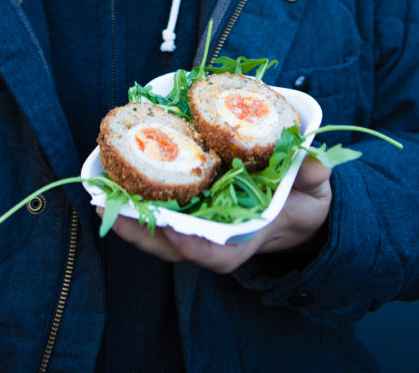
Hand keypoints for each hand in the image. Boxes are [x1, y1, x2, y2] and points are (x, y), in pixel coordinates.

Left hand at [99, 155, 331, 273]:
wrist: (295, 206)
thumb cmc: (303, 198)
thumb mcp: (316, 188)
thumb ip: (313, 176)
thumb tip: (312, 163)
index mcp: (249, 237)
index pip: (221, 253)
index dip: (198, 248)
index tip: (178, 236)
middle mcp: (217, 236)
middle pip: (176, 245)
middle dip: (145, 232)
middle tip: (115, 213)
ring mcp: (199, 224)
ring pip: (159, 230)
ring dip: (130, 217)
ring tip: (103, 199)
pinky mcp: (188, 207)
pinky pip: (157, 209)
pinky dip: (134, 199)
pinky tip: (111, 183)